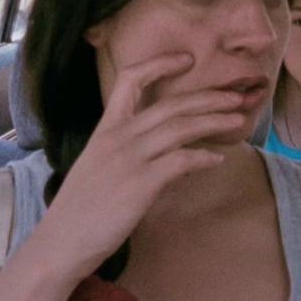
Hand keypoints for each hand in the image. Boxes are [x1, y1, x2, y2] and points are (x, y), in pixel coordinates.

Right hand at [36, 52, 244, 278]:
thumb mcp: (103, 168)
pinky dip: (203, 158)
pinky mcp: (140, 184)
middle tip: (236, 97)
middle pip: (170, 105)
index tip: (187, 58)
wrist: (62, 242)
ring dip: (214, 122)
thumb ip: (134, 153)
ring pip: (180, 128)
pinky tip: (218, 160)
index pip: (130, 80)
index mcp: (106, 129)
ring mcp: (129, 159)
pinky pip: (181, 161)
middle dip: (208, 97)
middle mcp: (118, 137)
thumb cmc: (84, 208)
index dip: (159, 64)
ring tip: (238, 121)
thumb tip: (174, 154)